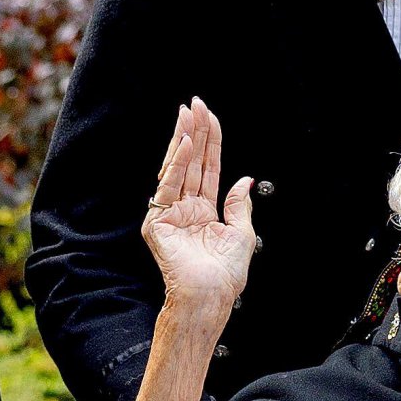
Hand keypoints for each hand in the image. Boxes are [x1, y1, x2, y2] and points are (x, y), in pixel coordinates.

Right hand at [143, 98, 254, 321]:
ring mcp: (169, 215)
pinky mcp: (156, 223)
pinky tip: (186, 143)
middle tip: (196, 103)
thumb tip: (244, 179)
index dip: (211, 143)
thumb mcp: (242, 234)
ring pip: (178, 169)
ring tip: (188, 113)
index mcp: (205, 213)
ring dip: (184, 139)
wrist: (210, 297)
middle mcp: (186, 209)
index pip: (208, 169)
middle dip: (195, 132)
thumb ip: (239, 204)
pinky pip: (168, 188)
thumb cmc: (225, 276)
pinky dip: (176, 165)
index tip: (210, 116)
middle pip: (191, 163)